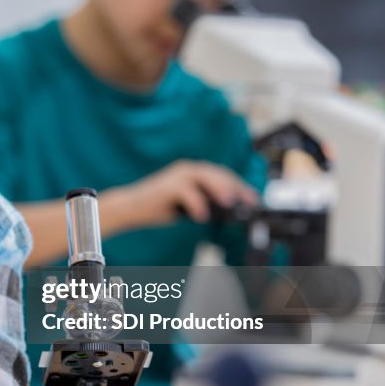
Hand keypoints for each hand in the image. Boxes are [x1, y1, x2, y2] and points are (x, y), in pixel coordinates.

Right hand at [124, 160, 259, 226]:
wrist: (131, 207)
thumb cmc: (158, 206)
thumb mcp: (188, 204)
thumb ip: (205, 202)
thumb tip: (228, 210)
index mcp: (194, 172)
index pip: (223, 175)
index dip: (240, 186)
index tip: (254, 199)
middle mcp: (187, 169)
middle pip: (218, 173)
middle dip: (236, 187)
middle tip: (248, 202)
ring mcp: (177, 175)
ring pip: (205, 177)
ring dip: (219, 189)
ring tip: (230, 203)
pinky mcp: (167, 185)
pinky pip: (186, 192)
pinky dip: (196, 203)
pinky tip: (202, 216)